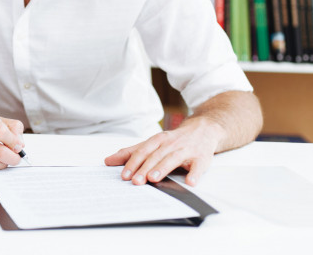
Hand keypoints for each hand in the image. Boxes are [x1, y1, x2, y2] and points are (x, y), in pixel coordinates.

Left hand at [104, 117, 224, 186]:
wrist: (203, 129)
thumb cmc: (174, 140)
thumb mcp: (152, 143)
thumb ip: (132, 152)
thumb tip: (109, 160)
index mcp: (158, 140)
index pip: (142, 151)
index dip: (133, 163)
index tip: (124, 175)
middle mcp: (171, 143)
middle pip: (155, 156)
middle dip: (145, 168)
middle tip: (136, 181)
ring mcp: (187, 150)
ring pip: (173, 158)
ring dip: (163, 168)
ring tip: (154, 178)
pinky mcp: (201, 157)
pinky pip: (198, 166)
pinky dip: (194, 174)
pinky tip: (189, 182)